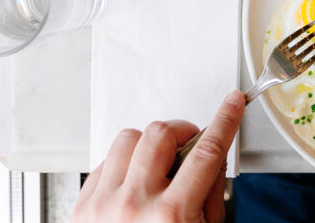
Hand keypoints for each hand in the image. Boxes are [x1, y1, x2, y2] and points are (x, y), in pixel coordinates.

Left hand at [72, 90, 245, 222]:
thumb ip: (209, 196)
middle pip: (161, 134)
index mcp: (171, 216)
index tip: (231, 104)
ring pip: (127, 139)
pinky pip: (105, 161)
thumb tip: (211, 160)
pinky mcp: (83, 206)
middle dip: (182, 130)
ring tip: (158, 162)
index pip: (206, 151)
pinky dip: (124, 162)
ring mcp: (103, 204)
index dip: (224, 121)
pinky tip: (134, 178)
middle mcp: (134, 205)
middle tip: (190, 141)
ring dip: (149, 144)